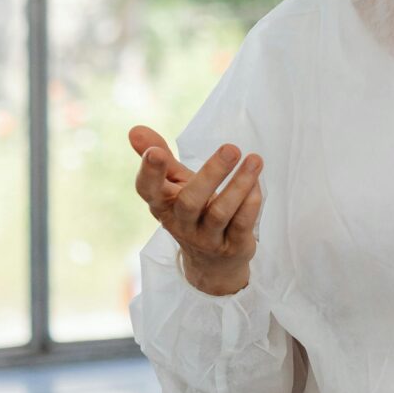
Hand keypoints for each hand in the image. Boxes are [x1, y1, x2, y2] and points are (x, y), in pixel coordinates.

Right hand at [129, 125, 261, 297]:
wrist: (212, 263)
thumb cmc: (192, 212)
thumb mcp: (175, 185)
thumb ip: (160, 158)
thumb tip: (134, 129)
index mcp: (163, 205)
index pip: (148, 191)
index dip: (150, 173)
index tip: (156, 152)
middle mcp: (181, 223)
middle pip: (190, 201)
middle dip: (211, 174)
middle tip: (231, 148)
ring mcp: (207, 237)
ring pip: (220, 213)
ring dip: (239, 185)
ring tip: (255, 159)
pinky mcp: (232, 246)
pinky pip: (242, 224)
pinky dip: (251, 202)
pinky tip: (258, 181)